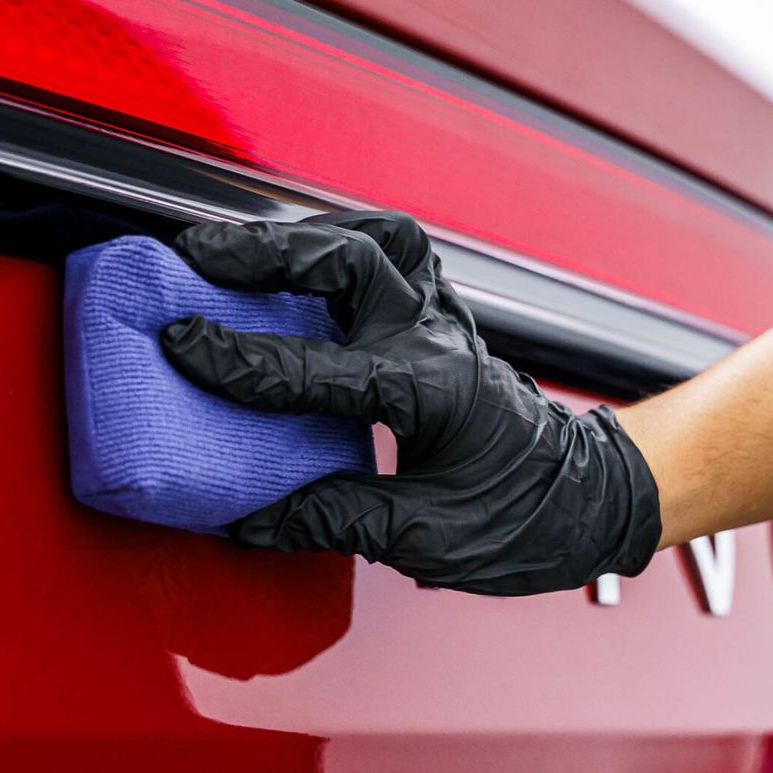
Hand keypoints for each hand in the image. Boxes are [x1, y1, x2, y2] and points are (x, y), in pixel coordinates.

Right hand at [158, 212, 662, 595]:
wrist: (590, 500)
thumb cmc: (526, 521)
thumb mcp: (429, 539)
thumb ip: (336, 519)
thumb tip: (249, 518)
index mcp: (435, 392)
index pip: (321, 368)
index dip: (244, 360)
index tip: (181, 345)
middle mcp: (441, 340)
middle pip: (357, 259)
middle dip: (269, 254)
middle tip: (196, 258)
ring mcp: (446, 322)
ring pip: (382, 237)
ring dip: (308, 233)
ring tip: (237, 246)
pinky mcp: (443, 321)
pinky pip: (394, 257)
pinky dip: (340, 244)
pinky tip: (295, 260)